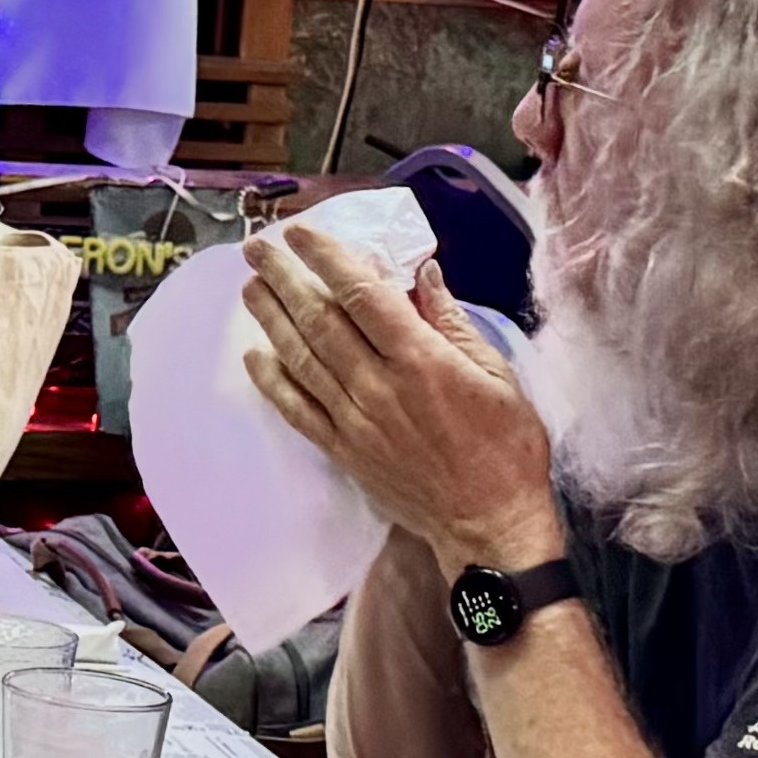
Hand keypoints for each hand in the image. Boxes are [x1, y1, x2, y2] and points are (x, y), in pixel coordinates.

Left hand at [239, 226, 563, 567]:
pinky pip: (298, 410)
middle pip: (321, 321)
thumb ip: (451, 321)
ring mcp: (356, 421)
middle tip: (258, 248)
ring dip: (271, 320)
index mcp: (421, 361)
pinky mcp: (345, 451)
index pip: (362, 295)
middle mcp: (379, 387)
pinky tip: (255, 356)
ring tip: (251, 286)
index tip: (304, 232)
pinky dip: (273, 382)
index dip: (328, 258)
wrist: (489, 525)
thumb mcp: (496, 373)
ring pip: (301, 359)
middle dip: (285, 278)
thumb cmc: (506, 447)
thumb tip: (422, 273)